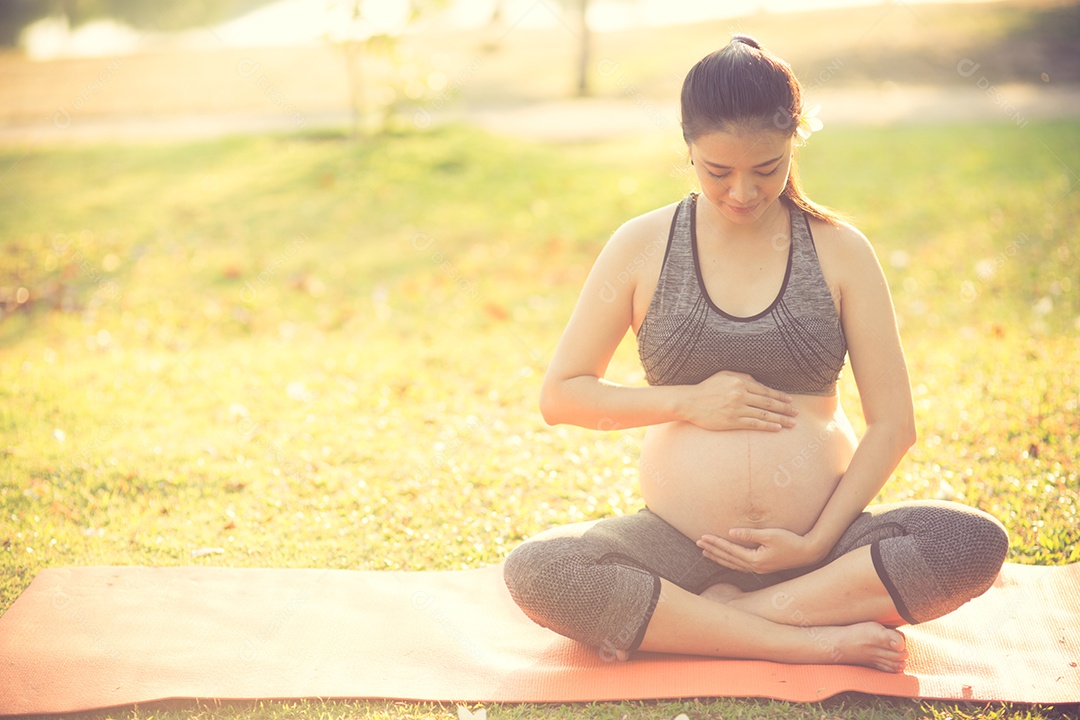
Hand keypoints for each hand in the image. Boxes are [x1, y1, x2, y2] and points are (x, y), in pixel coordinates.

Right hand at [678, 371, 797, 430]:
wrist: (689, 402)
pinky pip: (754, 424)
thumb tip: (757, 381)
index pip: (765, 390)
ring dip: (781, 419)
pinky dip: (767, 426)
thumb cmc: (706, 388)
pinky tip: (777, 428)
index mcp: (740, 382)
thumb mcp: (723, 375)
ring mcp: (737, 409)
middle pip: (768, 402)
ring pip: (764, 414)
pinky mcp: (732, 421)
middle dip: (785, 408)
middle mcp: (740, 394)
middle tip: (796, 413)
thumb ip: (742, 376)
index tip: (790, 401)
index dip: (780, 396)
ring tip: (792, 423)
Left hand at [696, 527, 823, 573]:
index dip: (716, 542)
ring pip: (732, 564)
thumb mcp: (770, 535)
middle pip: (728, 558)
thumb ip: (749, 534)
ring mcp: (758, 569)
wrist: (807, 553)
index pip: (730, 550)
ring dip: (718, 557)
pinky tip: (724, 559)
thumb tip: (731, 533)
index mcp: (755, 559)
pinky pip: (739, 566)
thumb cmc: (790, 541)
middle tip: (698, 543)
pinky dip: (728, 562)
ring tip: (705, 552)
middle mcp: (754, 567)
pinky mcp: (762, 567)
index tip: (703, 536)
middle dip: (712, 550)